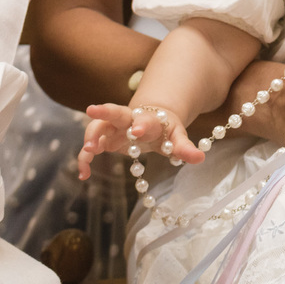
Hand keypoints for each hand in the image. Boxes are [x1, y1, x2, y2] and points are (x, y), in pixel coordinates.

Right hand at [78, 103, 203, 178]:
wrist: (152, 120)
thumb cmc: (165, 129)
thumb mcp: (177, 137)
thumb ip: (185, 147)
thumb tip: (200, 158)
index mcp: (149, 119)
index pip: (145, 120)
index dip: (141, 124)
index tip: (137, 130)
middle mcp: (128, 120)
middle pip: (116, 112)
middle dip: (105, 111)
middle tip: (92, 110)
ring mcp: (114, 127)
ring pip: (98, 127)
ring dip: (91, 137)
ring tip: (89, 152)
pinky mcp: (104, 138)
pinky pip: (91, 146)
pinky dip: (86, 158)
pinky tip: (84, 174)